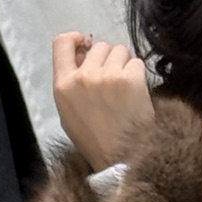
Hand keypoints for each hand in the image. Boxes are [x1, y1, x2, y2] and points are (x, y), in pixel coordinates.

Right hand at [52, 32, 156, 169]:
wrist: (120, 162)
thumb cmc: (95, 141)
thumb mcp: (69, 114)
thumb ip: (72, 83)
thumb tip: (85, 55)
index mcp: (63, 86)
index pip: (62, 43)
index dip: (76, 39)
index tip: (86, 44)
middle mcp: (83, 77)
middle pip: (99, 46)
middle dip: (108, 59)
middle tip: (114, 82)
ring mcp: (107, 77)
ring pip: (120, 51)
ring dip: (125, 65)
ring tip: (125, 91)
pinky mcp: (130, 80)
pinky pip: (137, 64)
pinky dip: (139, 76)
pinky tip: (136, 96)